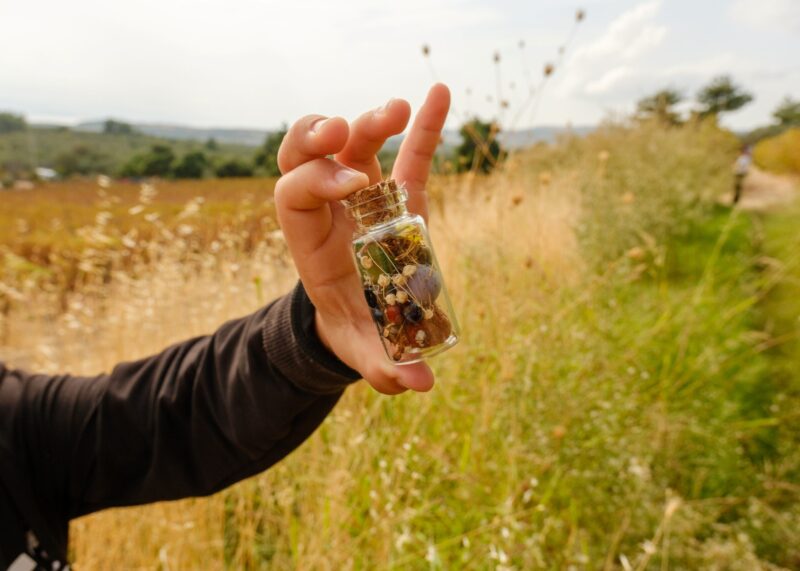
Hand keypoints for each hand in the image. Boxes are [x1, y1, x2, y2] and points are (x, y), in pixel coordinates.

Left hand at [274, 83, 450, 394]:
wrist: (360, 315)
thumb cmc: (353, 328)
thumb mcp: (361, 348)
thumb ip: (383, 366)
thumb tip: (416, 385)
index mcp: (309, 240)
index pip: (293, 192)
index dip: (317, 179)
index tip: (354, 184)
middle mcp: (330, 208)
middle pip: (307, 153)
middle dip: (318, 135)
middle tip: (345, 130)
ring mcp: (364, 195)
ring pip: (354, 141)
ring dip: (372, 120)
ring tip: (400, 109)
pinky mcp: (399, 194)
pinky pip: (410, 153)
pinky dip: (424, 126)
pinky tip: (439, 93)